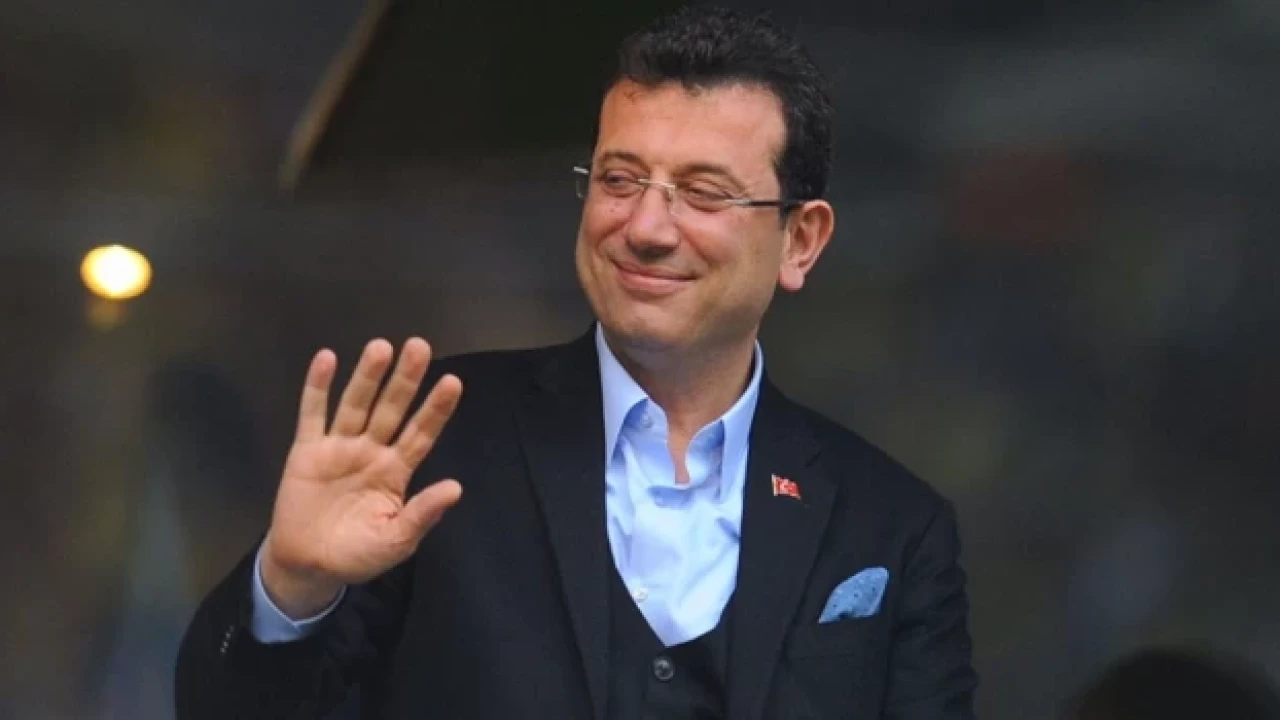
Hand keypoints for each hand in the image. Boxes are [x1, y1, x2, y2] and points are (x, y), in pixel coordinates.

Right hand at [260, 338, 462, 618]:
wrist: (308, 566)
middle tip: (420, 346)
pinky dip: (317, 387)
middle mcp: (371, 451)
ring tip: (381, 347)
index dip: (435, 409)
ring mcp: (339, 447)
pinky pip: (312, 414)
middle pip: (391, 409)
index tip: (453, 382)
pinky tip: (326, 359)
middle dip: (405, 379)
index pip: (421, 434)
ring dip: (368, 377)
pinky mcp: (307, 451)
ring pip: (356, 405)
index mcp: (396, 471)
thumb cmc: (358, 554)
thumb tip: (455, 488)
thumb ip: (421, 514)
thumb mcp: (396, 541)